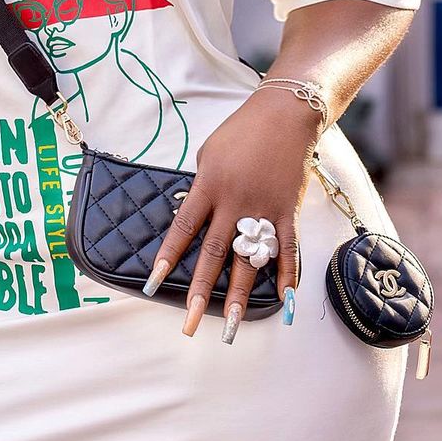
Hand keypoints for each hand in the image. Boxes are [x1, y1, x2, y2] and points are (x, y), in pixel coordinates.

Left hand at [142, 93, 318, 341]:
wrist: (283, 115)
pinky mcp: (287, 211)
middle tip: (189, 323)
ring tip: (230, 325)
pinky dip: (287, 274)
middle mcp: (233, 202)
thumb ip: (201, 189)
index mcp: (207, 186)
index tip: (154, 283)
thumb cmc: (241, 133)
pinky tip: (284, 299)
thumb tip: (194, 219)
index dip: (168, 258)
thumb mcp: (208, 155)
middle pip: (213, 254)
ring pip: (248, 260)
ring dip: (238, 295)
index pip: (182, 229)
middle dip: (200, 291)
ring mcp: (262, 209)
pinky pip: (287, 248)